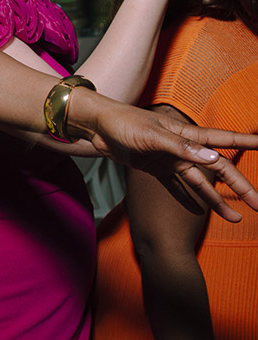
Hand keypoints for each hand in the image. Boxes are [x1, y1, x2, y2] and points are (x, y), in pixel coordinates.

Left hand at [74, 95, 257, 221]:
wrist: (97, 127)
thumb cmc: (124, 123)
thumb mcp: (153, 136)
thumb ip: (181, 148)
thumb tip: (212, 158)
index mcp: (187, 134)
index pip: (223, 139)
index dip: (246, 143)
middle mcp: (183, 148)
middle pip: (218, 169)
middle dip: (239, 185)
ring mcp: (170, 159)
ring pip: (201, 182)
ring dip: (217, 199)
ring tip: (235, 217)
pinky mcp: (155, 168)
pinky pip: (176, 187)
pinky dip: (189, 198)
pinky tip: (201, 211)